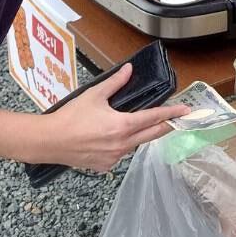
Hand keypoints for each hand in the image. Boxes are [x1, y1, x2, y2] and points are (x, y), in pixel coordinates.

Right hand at [40, 64, 187, 171]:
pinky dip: (124, 145)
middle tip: (177, 120)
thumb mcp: (94, 95)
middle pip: (152, 135)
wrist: (51, 141)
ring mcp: (114, 158)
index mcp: (122, 125)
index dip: (171, 113)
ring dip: (142, 135)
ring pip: (136, 145)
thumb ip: (115, 83)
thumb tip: (129, 70)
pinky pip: (122, 154)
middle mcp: (122, 144)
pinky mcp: (105, 166)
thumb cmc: (71, 117)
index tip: (185, 111)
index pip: (154, 118)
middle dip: (166, 126)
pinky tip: (115, 137)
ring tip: (141, 124)